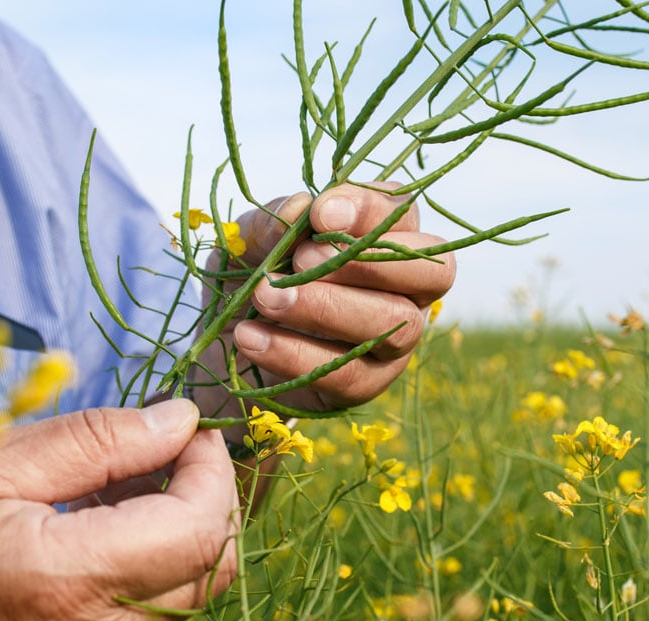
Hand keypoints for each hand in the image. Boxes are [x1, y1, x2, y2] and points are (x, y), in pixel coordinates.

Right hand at [0, 399, 237, 620]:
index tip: (195, 429)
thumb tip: (178, 419)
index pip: (198, 528)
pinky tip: (100, 535)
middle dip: (207, 499)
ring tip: (121, 487)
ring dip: (178, 535)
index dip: (212, 471)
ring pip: (186, 597)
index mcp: (66, 581)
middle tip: (166, 449)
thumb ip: (97, 442)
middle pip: (209, 567)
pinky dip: (148, 573)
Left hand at [222, 182, 455, 411]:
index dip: (367, 211)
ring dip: (326, 308)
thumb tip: (300, 207)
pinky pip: (349, 374)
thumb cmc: (251, 279)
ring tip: (264, 297)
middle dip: (366, 263)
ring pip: (393, 324)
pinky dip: (295, 354)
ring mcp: (394, 341)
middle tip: (301, 258)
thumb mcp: (248, 242)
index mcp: (385, 238)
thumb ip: (273, 223)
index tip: (320, 215)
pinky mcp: (368, 384)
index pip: (400, 214)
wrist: (220, 348)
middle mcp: (406, 289)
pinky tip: (251, 338)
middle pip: (429, 273)